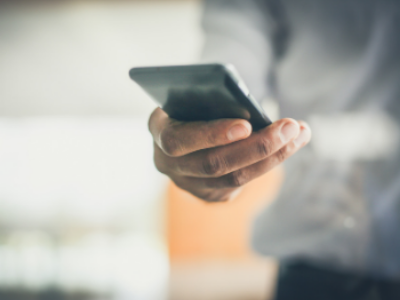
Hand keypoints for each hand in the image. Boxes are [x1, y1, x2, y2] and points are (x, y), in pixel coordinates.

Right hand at [149, 108, 311, 201]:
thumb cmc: (193, 104)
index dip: (212, 135)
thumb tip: (249, 106)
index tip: (246, 124)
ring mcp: (188, 184)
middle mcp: (167, 163)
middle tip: (290, 127)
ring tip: (300, 133)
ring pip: (234, 178)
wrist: (187, 130)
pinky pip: (242, 184)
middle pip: (214, 165)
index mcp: (158, 132)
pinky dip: (269, 163)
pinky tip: (290, 145)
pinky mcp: (209, 195)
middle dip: (257, 147)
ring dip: (272, 156)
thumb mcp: (194, 97)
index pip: (179, 140)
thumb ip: (210, 101)